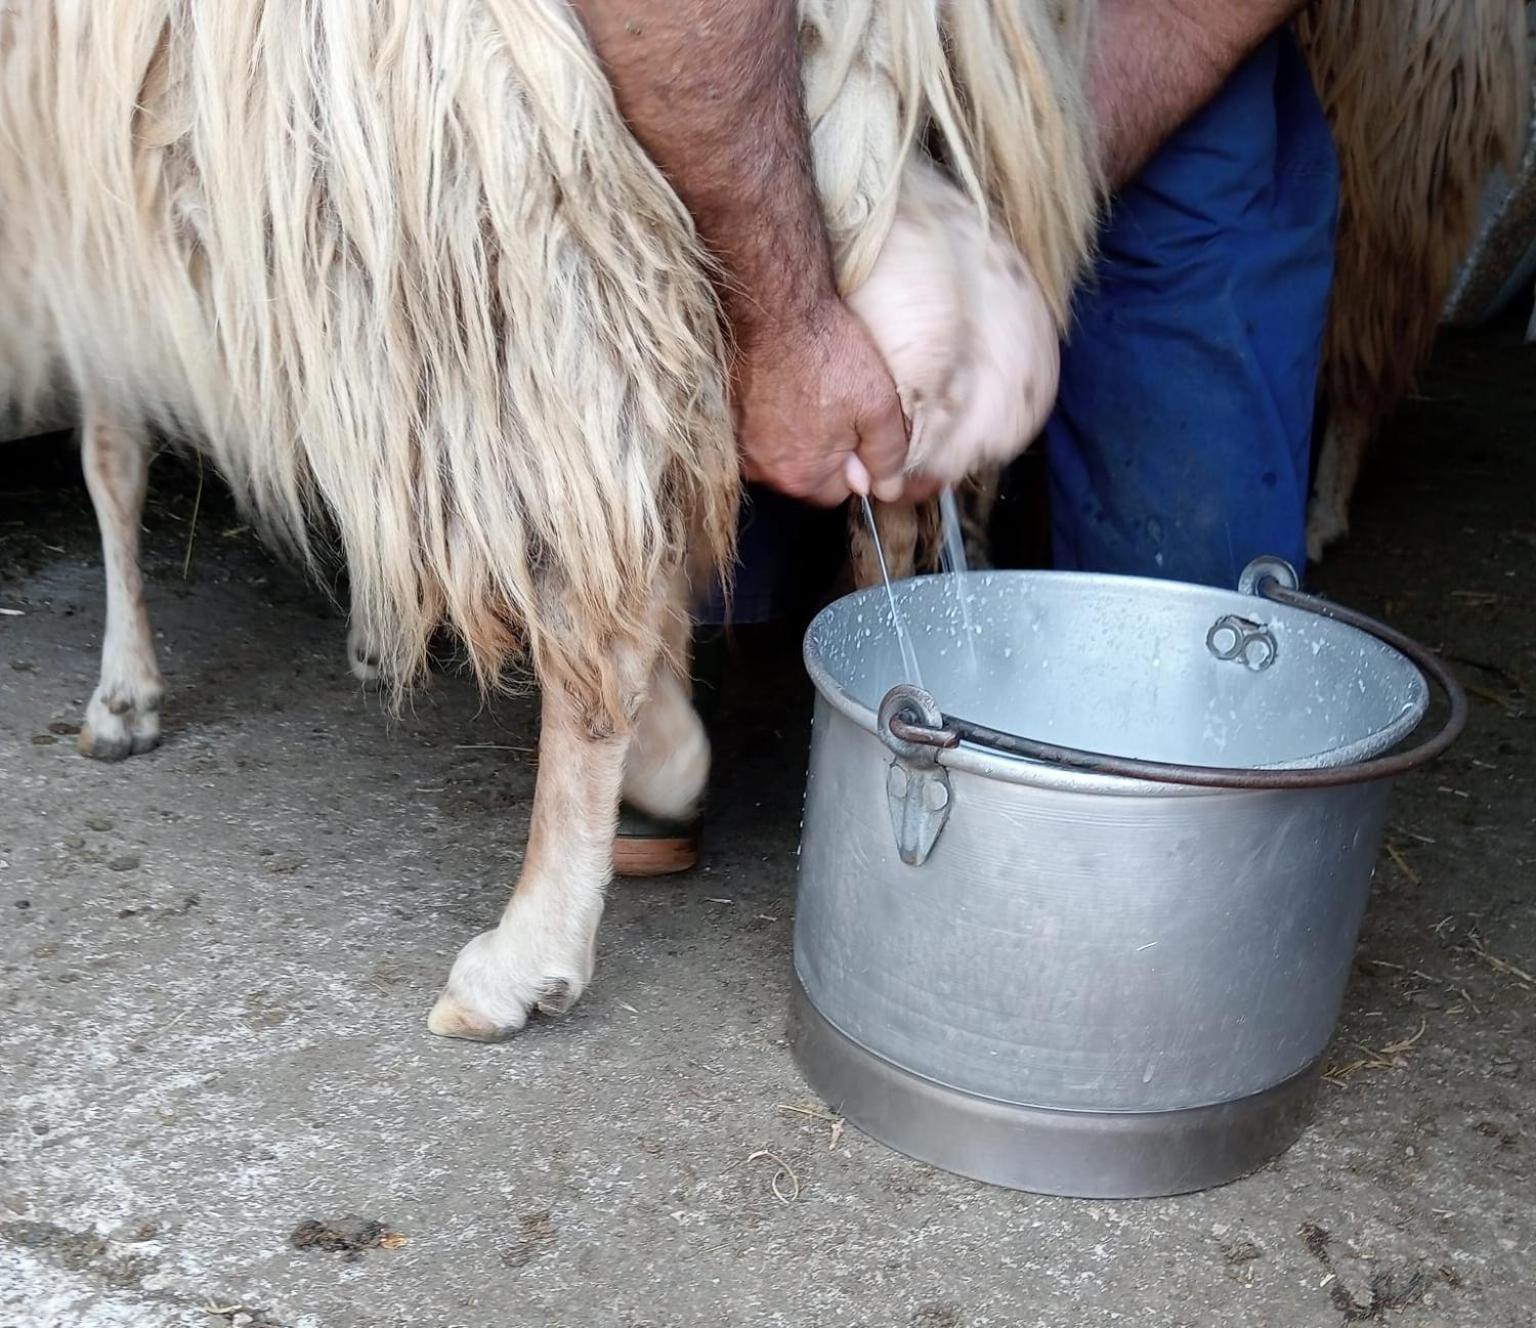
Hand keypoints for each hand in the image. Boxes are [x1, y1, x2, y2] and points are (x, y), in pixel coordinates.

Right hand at [732, 297, 910, 506]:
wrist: (775, 309)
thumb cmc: (827, 354)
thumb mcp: (879, 406)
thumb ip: (887, 455)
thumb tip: (888, 489)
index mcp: (802, 477)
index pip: (840, 492)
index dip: (857, 460)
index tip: (861, 428)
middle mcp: (763, 470)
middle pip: (807, 475)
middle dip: (826, 450)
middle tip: (838, 404)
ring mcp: (740, 444)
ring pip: (782, 453)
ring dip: (798, 433)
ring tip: (812, 391)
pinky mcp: (727, 418)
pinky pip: (759, 432)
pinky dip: (774, 416)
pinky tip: (788, 385)